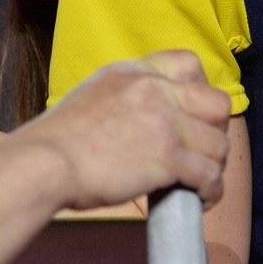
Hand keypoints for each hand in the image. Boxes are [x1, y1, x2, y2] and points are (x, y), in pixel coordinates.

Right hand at [12, 50, 230, 212]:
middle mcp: (154, 90)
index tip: (191, 115)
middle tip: (198, 153)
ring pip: (218, 144)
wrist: (44, 163)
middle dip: (214, 131)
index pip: (188, 63)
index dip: (199, 90)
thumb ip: (121, 99)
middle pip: (217, 104)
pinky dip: (210, 193)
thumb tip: (138, 122)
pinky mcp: (168, 156)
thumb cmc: (55, 142)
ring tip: (198, 185)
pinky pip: (210, 175)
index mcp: (133, 73)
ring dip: (213, 168)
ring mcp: (164, 122)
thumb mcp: (90, 96)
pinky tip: (198, 201)